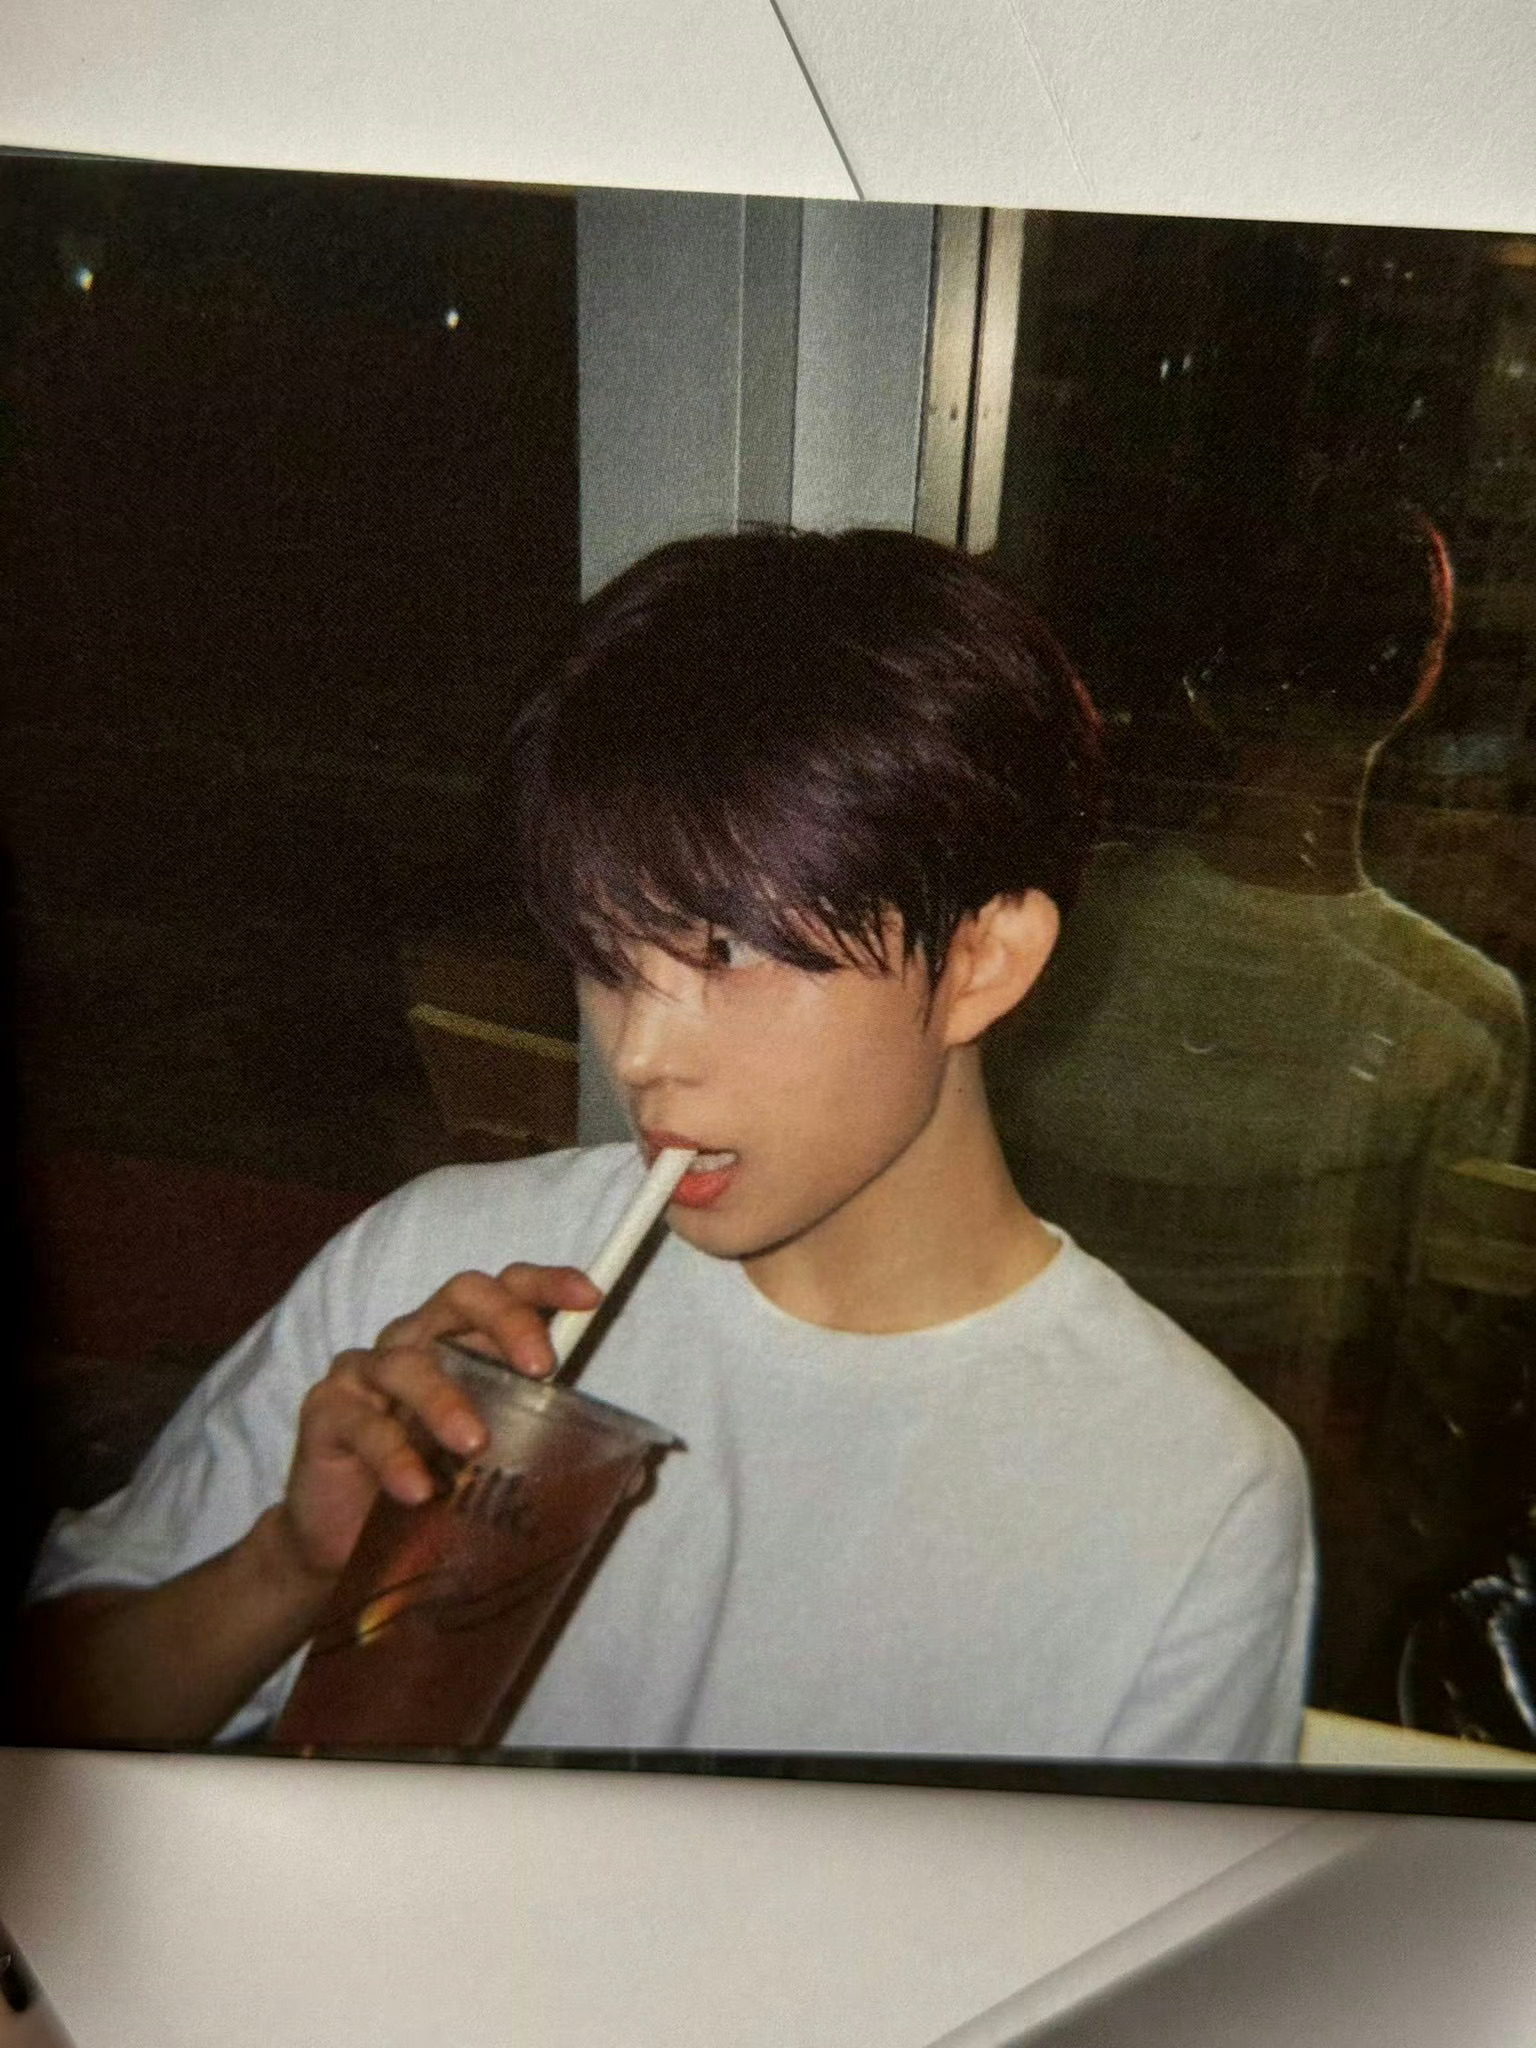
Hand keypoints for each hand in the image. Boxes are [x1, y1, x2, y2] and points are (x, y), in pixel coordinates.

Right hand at [276, 1264, 601, 1578]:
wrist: (346, 1549)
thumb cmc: (432, 1492)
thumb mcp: (498, 1472)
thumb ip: (557, 1461)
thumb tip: (636, 1479)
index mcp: (465, 1344)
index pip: (506, 1289)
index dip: (546, 1283)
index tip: (590, 1296)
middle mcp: (417, 1342)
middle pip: (460, 1296)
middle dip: (506, 1320)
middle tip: (541, 1368)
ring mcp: (367, 1374)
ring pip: (408, 1360)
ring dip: (445, 1399)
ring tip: (475, 1444)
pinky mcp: (328, 1414)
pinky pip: (362, 1423)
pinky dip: (393, 1454)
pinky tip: (419, 1489)